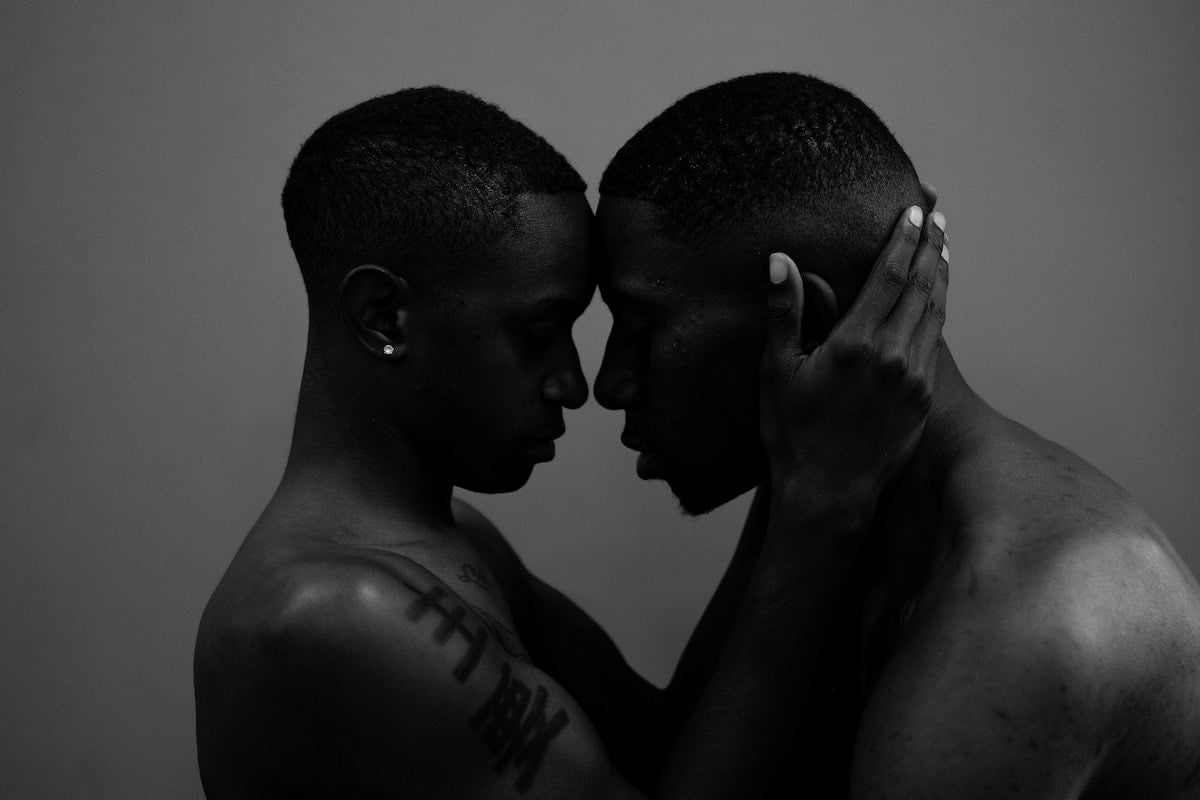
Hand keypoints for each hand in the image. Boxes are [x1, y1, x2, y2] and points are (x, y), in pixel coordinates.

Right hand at [759, 200, 948, 501]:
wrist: (828, 494)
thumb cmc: (792, 434)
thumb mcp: (776, 372)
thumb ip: (784, 313)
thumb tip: (780, 261)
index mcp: (856, 343)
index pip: (889, 275)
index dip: (903, 239)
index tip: (914, 211)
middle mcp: (894, 355)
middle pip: (922, 286)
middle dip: (930, 246)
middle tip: (937, 217)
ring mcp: (914, 378)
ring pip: (936, 312)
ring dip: (940, 275)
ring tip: (942, 248)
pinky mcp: (924, 399)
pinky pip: (936, 341)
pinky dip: (939, 311)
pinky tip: (935, 300)